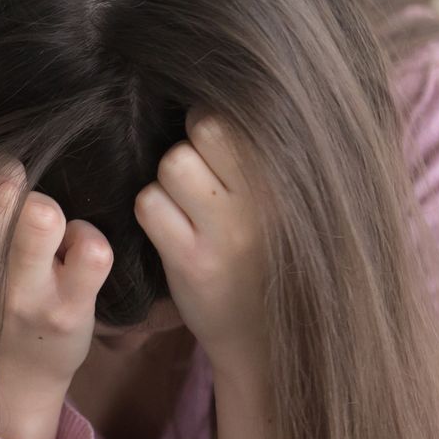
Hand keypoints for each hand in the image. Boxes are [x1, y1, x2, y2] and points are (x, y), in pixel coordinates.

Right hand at [0, 139, 113, 438]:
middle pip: (0, 187)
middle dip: (16, 175)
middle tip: (19, 195)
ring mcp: (21, 296)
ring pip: (43, 213)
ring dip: (50, 207)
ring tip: (46, 226)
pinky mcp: (67, 312)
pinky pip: (92, 248)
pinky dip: (90, 240)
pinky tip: (75, 253)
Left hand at [133, 108, 269, 375]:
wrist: (267, 339)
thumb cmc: (268, 257)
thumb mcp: (280, 202)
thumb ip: (256, 155)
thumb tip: (212, 98)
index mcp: (288, 178)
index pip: (238, 116)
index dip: (212, 125)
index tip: (214, 151)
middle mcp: (264, 199)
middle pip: (205, 128)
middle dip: (190, 145)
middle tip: (199, 180)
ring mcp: (228, 230)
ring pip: (172, 163)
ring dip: (167, 181)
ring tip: (188, 209)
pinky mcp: (193, 260)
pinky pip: (150, 204)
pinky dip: (152, 213)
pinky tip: (172, 234)